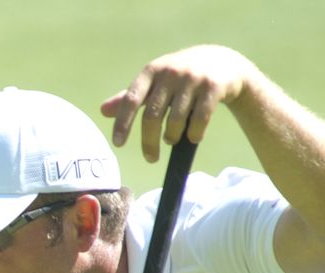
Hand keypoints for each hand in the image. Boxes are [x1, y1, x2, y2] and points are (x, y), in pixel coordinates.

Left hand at [100, 45, 259, 161]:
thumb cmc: (180, 77)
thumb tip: (103, 111)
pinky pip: (199, 120)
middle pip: (152, 115)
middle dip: (149, 141)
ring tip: (171, 139)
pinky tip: (193, 137)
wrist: (222, 63)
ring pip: (175, 120)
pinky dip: (194, 134)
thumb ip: (130, 97)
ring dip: (171, 137)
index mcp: (151, 71)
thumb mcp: (155, 82)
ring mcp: (192, 78)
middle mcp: (170, 72)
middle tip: (150, 158)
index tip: (118, 144)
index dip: (123, 122)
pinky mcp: (212, 87)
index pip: (131, 99)